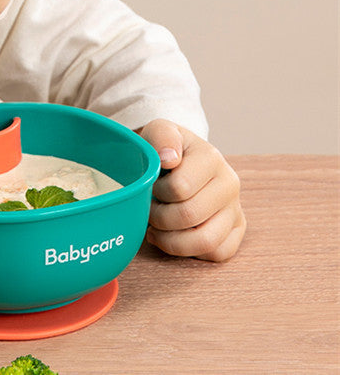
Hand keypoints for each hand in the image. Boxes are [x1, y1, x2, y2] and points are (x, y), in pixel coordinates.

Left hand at [138, 119, 245, 261]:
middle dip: (158, 217)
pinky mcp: (237, 229)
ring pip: (206, 241)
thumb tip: (169, 159)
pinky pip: (218, 253)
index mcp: (211, 158)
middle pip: (189, 217)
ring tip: (155, 228)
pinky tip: (173, 237)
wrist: (181, 158)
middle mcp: (230, 183)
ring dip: (172, 240)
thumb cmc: (166, 148)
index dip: (155, 192)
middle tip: (148, 208)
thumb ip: (161, 136)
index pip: (178, 189)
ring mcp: (236, 208)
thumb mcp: (159, 131)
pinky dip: (191, 251)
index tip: (149, 186)